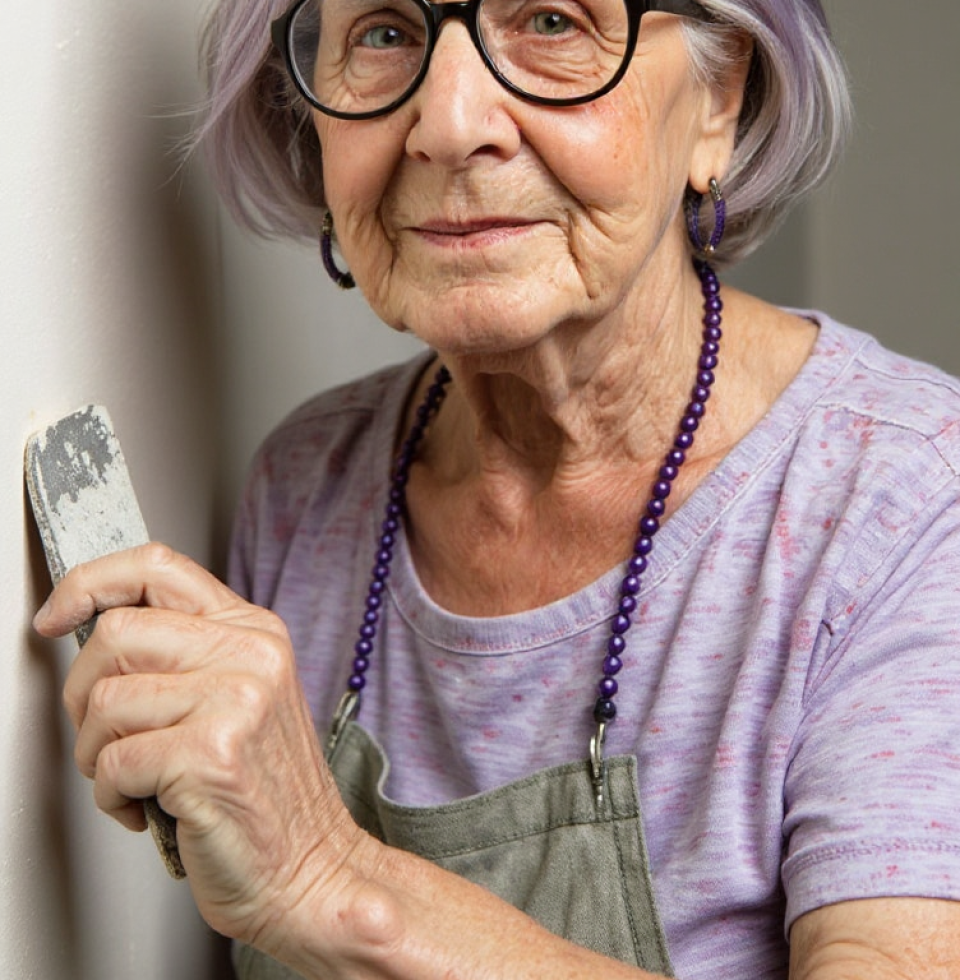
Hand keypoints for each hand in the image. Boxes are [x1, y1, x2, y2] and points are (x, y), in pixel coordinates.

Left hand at [33, 543, 369, 950]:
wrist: (310, 868)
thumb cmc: (264, 793)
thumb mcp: (239, 699)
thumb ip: (184, 654)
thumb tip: (96, 630)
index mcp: (254, 632)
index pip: (159, 567)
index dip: (92, 582)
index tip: (58, 614)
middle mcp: (250, 655)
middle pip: (116, 633)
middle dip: (84, 694)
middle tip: (108, 735)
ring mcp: (236, 700)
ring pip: (106, 700)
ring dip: (98, 756)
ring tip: (138, 779)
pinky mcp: (212, 753)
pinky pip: (113, 763)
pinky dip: (113, 798)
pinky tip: (152, 806)